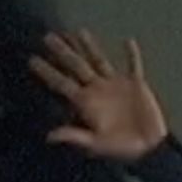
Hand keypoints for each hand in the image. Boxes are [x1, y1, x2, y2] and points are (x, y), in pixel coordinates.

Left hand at [29, 30, 167, 162]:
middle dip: (63, 51)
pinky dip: (132, 55)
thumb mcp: (96, 144)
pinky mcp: (136, 85)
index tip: (32, 60)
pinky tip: (128, 41)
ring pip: (99, 61)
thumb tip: (49, 136)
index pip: (62, 83)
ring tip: (79, 32)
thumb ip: (75, 136)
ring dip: (90, 47)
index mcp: (86, 103)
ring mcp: (116, 86)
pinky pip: (134, 66)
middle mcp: (97, 90)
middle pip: (77, 66)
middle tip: (48, 36)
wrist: (148, 149)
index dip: (47, 72)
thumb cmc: (121, 149)